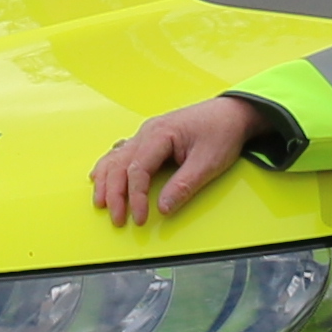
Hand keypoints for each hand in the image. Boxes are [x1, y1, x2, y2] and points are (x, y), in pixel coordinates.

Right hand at [88, 96, 263, 227]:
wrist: (232, 112)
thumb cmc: (222, 132)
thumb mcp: (208, 163)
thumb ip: (184, 186)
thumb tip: (164, 209)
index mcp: (160, 134)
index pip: (138, 170)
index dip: (136, 197)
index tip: (141, 218)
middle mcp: (147, 132)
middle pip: (120, 165)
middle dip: (115, 194)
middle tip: (117, 219)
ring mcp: (146, 134)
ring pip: (116, 158)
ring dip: (106, 181)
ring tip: (100, 202)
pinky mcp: (149, 138)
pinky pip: (121, 152)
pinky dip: (109, 167)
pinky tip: (100, 177)